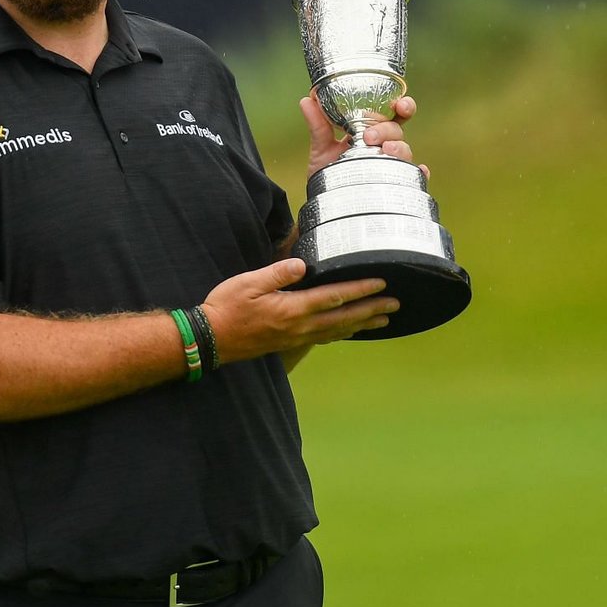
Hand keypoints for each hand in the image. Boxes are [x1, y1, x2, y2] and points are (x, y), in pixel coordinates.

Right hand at [200, 258, 399, 361]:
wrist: (211, 339)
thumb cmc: (227, 307)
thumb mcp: (248, 283)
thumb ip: (277, 274)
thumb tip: (302, 264)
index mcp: (293, 309)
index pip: (334, 297)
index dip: (360, 289)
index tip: (381, 283)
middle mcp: (300, 327)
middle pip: (344, 317)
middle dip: (371, 310)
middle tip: (395, 304)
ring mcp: (296, 337)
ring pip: (337, 331)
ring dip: (362, 324)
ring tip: (383, 320)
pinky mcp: (290, 342)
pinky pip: (325, 338)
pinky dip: (342, 333)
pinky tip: (349, 331)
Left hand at [300, 92, 428, 179]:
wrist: (323, 204)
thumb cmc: (327, 174)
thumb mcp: (320, 148)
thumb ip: (317, 125)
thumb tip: (307, 100)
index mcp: (371, 132)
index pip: (391, 115)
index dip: (401, 106)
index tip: (399, 104)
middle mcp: (384, 148)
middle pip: (397, 131)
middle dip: (387, 130)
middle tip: (369, 137)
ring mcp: (391, 166)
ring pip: (406, 152)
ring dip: (400, 148)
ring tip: (385, 150)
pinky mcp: (395, 186)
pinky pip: (414, 179)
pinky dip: (420, 174)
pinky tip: (420, 170)